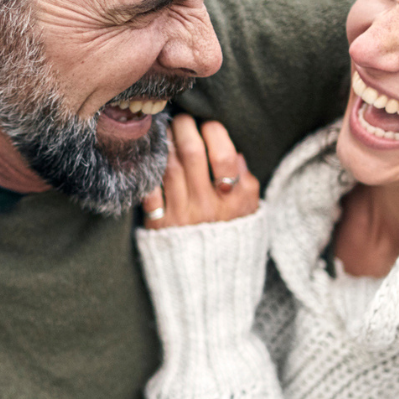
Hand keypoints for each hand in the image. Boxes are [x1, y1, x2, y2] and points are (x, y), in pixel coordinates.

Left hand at [142, 115, 259, 228]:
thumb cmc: (232, 238)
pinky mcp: (159, 223)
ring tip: (166, 130)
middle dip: (185, 127)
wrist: (210, 280)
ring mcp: (181, 214)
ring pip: (168, 166)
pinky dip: (148, 170)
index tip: (208, 124)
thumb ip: (246, 183)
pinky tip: (149, 157)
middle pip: (191, 153)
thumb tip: (234, 154)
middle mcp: (207, 206)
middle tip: (182, 118)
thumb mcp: (251, 212)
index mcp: (234, 200)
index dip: (214, 132)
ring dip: (166, 142)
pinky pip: (150, 190)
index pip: (224, 156)